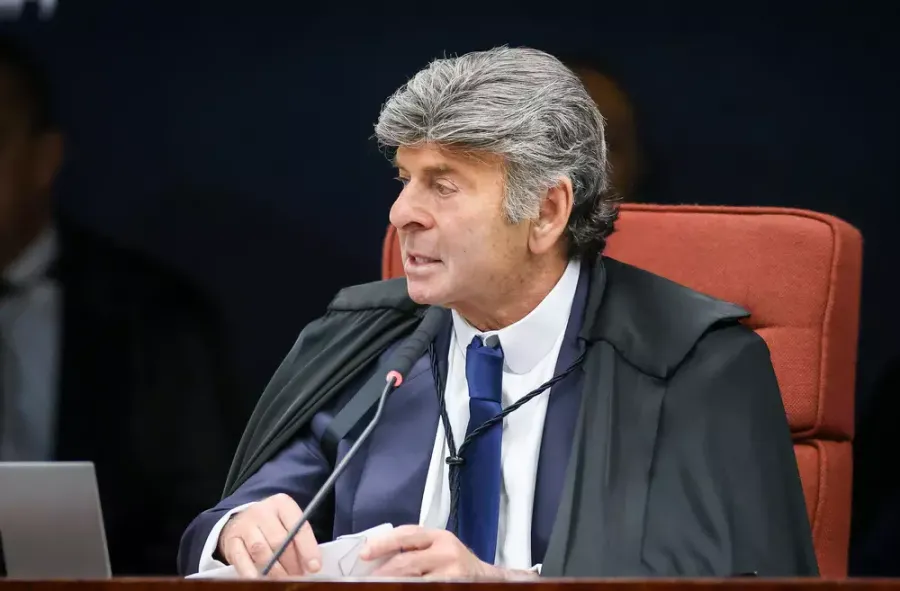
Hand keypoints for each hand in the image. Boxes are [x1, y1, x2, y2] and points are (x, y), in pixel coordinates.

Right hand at [218, 493, 321, 578]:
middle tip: (297, 576)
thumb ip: (298, 540)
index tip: (314, 567)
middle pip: (279, 541)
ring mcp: (245, 525)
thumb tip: (310, 565)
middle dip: (291, 563)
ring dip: (275, 570)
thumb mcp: (288, 523)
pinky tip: (260, 580)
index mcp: (282, 504)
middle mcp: (262, 511)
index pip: (298, 527)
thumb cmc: (272, 525)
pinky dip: (251, 572)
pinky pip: (241, 559)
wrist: (242, 520)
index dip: (308, 549)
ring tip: (283, 580)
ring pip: (261, 551)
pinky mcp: (232, 540)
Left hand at [359, 525, 534, 579]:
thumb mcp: (438, 546)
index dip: (383, 544)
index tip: (365, 553)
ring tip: (380, 584)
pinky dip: (409, 588)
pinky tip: (400, 589)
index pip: (406, 535)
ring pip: (412, 580)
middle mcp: (447, 552)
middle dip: (383, 573)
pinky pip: (423, 588)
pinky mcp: (452, 586)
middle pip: (407, 562)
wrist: (486, 579)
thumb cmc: (457, 563)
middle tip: (368, 579)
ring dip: (393, 583)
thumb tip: (378, 554)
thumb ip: (415, 545)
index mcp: (440, 536)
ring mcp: (451, 573)